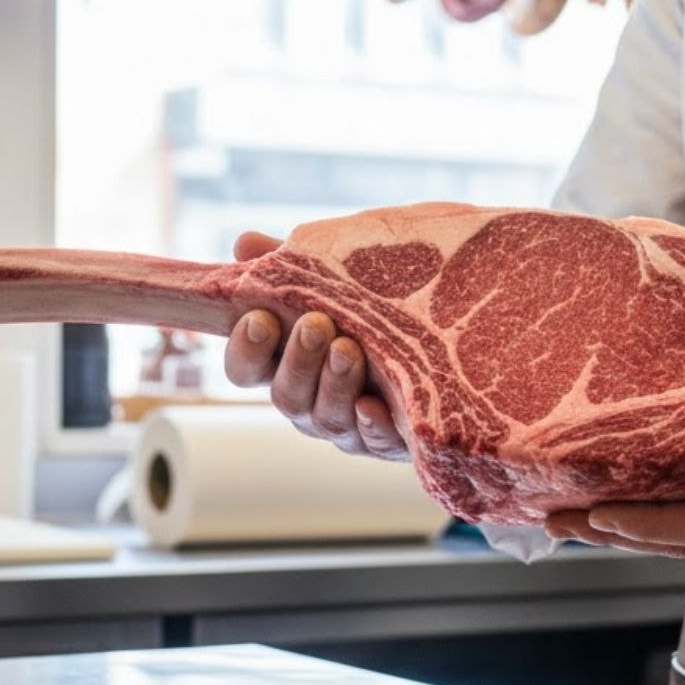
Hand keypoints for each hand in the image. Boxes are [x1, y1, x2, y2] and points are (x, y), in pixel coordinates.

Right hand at [222, 232, 409, 460]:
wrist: (440, 339)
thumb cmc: (371, 310)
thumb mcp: (334, 281)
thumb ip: (291, 267)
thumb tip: (244, 243)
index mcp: (285, 363)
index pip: (245, 367)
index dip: (245, 348)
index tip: (260, 317)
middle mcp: (309, 400)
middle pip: (286, 396)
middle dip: (299, 360)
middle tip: (316, 324)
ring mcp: (346, 425)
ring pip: (327, 418)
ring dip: (335, 383)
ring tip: (349, 349)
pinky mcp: (387, 440)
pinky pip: (374, 441)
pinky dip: (371, 425)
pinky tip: (372, 405)